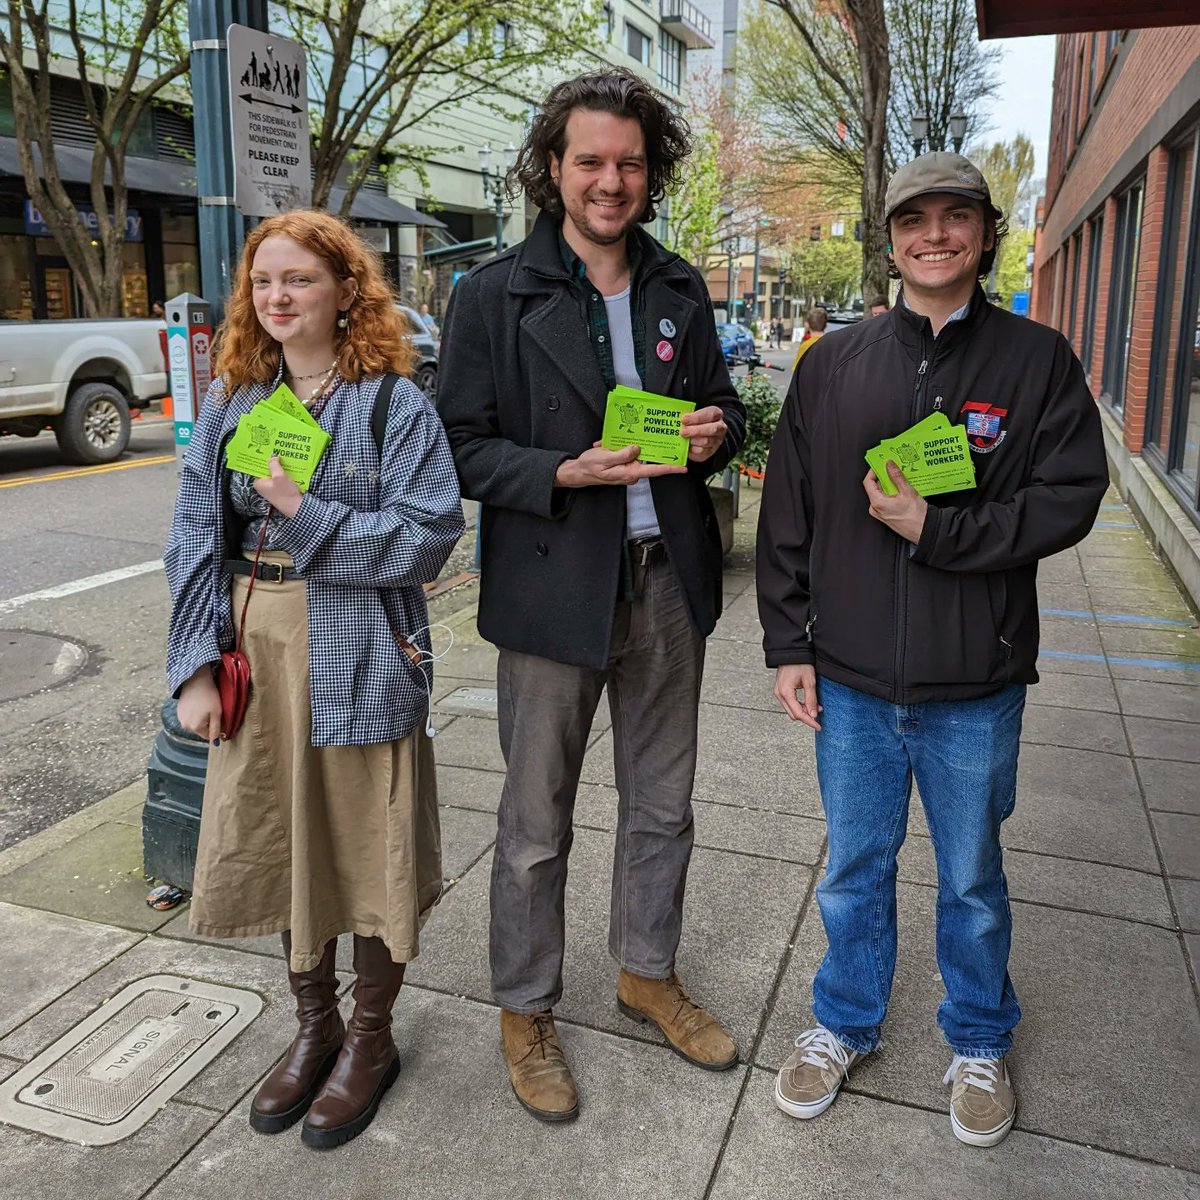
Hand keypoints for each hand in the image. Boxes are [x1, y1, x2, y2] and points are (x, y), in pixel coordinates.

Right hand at [178, 668, 223, 743]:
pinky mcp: (178, 711)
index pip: (207, 736)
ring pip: (194, 723)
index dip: (215, 729)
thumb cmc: (209, 697)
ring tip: (204, 706)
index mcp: (195, 728)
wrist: (196, 681)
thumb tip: (216, 742)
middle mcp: (185, 726)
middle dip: (207, 723)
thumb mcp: (217, 714)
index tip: (218, 719)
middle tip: (211, 710)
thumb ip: (216, 729)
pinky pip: (189, 716)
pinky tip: (198, 704)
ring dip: (200, 718)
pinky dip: (194, 713)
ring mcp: (180, 718)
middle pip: (200, 730)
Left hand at [252, 455, 302, 517]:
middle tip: (278, 451)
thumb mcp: (279, 476)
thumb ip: (274, 464)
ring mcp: (271, 489)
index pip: (258, 467)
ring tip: (284, 457)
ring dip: (279, 468)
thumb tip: (272, 456)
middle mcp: (263, 486)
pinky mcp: (279, 491)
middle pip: (266, 470)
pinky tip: (289, 468)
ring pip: (274, 474)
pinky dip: (284, 474)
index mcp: (258, 482)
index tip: (268, 450)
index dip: (263, 459)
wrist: (296, 507)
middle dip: (272, 462)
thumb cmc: (285, 492)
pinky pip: (280, 479)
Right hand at [555, 443, 686, 487]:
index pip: (654, 470)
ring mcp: (628, 468)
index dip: (670, 468)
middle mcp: (631, 472)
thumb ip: (622, 454)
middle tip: (667, 436)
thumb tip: (636, 448)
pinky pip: (631, 454)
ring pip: (641, 455)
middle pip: (650, 460)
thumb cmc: (590, 467)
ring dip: (642, 445)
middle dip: (659, 449)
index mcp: (629, 472)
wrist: (579, 472)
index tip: (683, 467)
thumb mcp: (604, 458)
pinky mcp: (624, 464)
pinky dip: (628, 446)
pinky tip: (621, 440)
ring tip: (645, 432)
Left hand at [679, 406, 726, 461]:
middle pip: (711, 429)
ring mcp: (716, 441)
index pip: (709, 414)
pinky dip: (692, 450)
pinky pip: (702, 452)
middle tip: (683, 432)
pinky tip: (686, 446)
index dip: (696, 417)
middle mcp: (720, 428)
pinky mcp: (710, 452)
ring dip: (693, 440)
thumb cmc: (694, 421)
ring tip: (683, 439)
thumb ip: (687, 416)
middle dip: (695, 430)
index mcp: (716, 414)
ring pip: (706, 442)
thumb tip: (675, 417)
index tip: (684, 419)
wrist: (699, 434)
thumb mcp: (693, 415)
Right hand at [774, 664, 821, 730]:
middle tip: (819, 714)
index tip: (818, 726)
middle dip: (806, 717)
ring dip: (803, 711)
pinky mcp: (780, 690)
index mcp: (785, 693)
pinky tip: (808, 703)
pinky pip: (789, 703)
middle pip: (793, 714)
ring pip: (791, 710)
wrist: (791, 652)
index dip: (809, 721)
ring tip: (816, 707)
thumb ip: (811, 699)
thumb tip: (813, 715)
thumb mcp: (809, 681)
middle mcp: (779, 694)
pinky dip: (799, 705)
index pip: (798, 714)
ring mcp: (778, 692)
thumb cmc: (800, 663)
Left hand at [863, 462, 927, 543]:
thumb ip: (896, 476)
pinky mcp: (886, 515)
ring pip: (881, 494)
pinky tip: (902, 489)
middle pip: (875, 487)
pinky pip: (885, 500)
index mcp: (877, 502)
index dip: (873, 471)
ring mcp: (880, 513)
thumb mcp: (907, 491)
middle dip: (884, 477)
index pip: (868, 482)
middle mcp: (876, 509)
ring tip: (900, 479)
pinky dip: (892, 493)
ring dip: (890, 485)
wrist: (924, 530)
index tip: (880, 464)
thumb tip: (889, 465)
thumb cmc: (916, 516)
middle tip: (893, 469)